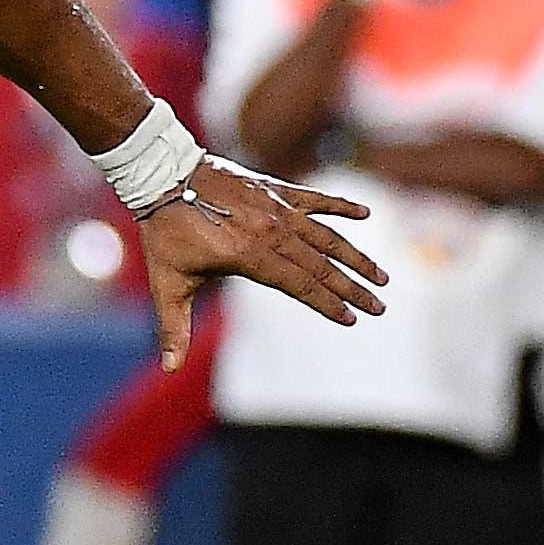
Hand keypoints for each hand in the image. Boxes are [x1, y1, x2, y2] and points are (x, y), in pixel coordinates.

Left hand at [138, 157, 383, 372]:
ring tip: (381, 275)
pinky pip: (314, 197)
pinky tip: (366, 213)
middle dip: (352, 288)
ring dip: (355, 255)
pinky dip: (340, 205)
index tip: (351, 319)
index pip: (300, 285)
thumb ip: (174, 327)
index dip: (327, 304)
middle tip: (380, 306)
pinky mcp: (273, 189)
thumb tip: (169, 369)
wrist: (162, 175)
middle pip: (320, 265)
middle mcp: (270, 232)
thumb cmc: (164, 231)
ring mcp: (275, 208)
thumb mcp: (167, 282)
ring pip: (325, 235)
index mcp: (250, 256)